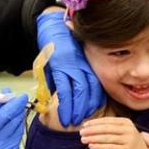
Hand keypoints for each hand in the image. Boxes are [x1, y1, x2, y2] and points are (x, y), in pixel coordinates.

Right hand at [0, 78, 27, 148]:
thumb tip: (1, 96)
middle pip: (1, 116)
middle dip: (12, 103)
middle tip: (19, 96)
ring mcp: (0, 145)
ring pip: (12, 123)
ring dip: (19, 110)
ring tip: (21, 101)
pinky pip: (18, 131)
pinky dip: (20, 121)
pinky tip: (22, 114)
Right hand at [37, 11, 104, 126]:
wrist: (52, 25)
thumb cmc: (61, 42)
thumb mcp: (71, 58)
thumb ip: (72, 75)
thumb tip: (65, 93)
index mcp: (87, 64)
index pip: (96, 85)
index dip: (95, 100)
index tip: (93, 112)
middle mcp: (83, 65)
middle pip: (90, 91)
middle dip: (87, 108)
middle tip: (84, 122)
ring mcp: (71, 66)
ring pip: (79, 93)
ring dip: (76, 110)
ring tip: (73, 122)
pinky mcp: (60, 66)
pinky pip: (64, 90)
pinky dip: (65, 105)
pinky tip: (65, 115)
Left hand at [79, 117, 146, 148]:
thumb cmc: (129, 142)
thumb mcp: (122, 131)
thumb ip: (110, 128)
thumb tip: (90, 127)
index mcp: (126, 122)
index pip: (107, 120)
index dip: (95, 122)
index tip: (84, 125)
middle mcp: (128, 129)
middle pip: (106, 129)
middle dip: (92, 130)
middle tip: (81, 132)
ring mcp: (129, 139)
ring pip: (107, 138)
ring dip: (93, 138)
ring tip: (83, 140)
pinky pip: (110, 148)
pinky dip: (99, 147)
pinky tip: (91, 146)